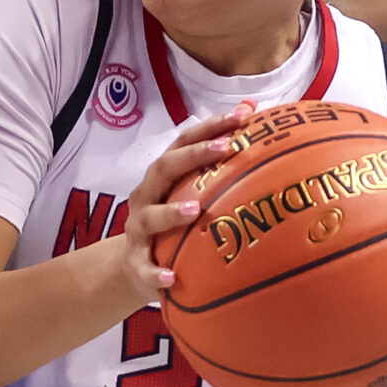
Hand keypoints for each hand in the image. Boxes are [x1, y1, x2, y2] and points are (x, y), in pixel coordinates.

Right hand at [83, 106, 259, 316]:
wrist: (134, 266)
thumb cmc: (172, 222)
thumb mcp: (191, 190)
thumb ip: (217, 156)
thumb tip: (253, 109)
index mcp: (162, 176)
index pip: (182, 142)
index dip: (208, 127)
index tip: (240, 117)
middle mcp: (147, 196)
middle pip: (164, 169)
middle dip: (193, 156)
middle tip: (225, 148)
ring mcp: (138, 229)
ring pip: (149, 217)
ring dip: (171, 212)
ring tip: (196, 210)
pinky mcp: (136, 262)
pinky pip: (144, 268)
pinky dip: (155, 272)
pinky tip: (171, 277)